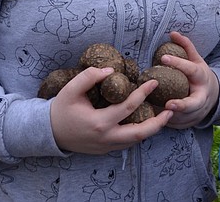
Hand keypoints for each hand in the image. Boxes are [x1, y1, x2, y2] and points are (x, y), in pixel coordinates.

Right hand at [49, 67, 172, 153]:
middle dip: (158, 123)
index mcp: (99, 123)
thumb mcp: (71, 89)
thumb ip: (90, 76)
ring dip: (151, 129)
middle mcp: (106, 138)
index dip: (142, 93)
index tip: (154, 83)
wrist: (49, 132)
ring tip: (163, 115)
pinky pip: (128, 142)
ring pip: (135, 141)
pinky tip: (146, 121)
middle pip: (140, 134)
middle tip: (170, 110)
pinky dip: (139, 132)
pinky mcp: (106, 149)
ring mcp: (107, 146)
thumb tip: (111, 70)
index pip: (128, 107)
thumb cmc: (60, 109)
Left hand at [159, 31, 219, 128]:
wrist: (211, 98)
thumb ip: (186, 47)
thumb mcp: (196, 60)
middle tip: (169, 104)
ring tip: (158, 114)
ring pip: (184, 118)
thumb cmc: (199, 76)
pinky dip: (167, 123)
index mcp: (201, 78)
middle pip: (193, 103)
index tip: (163, 58)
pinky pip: (176, 125)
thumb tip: (172, 33)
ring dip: (172, 117)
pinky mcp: (188, 122)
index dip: (179, 63)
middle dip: (182, 105)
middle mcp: (200, 96)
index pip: (191, 69)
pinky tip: (155, 120)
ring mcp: (196, 112)